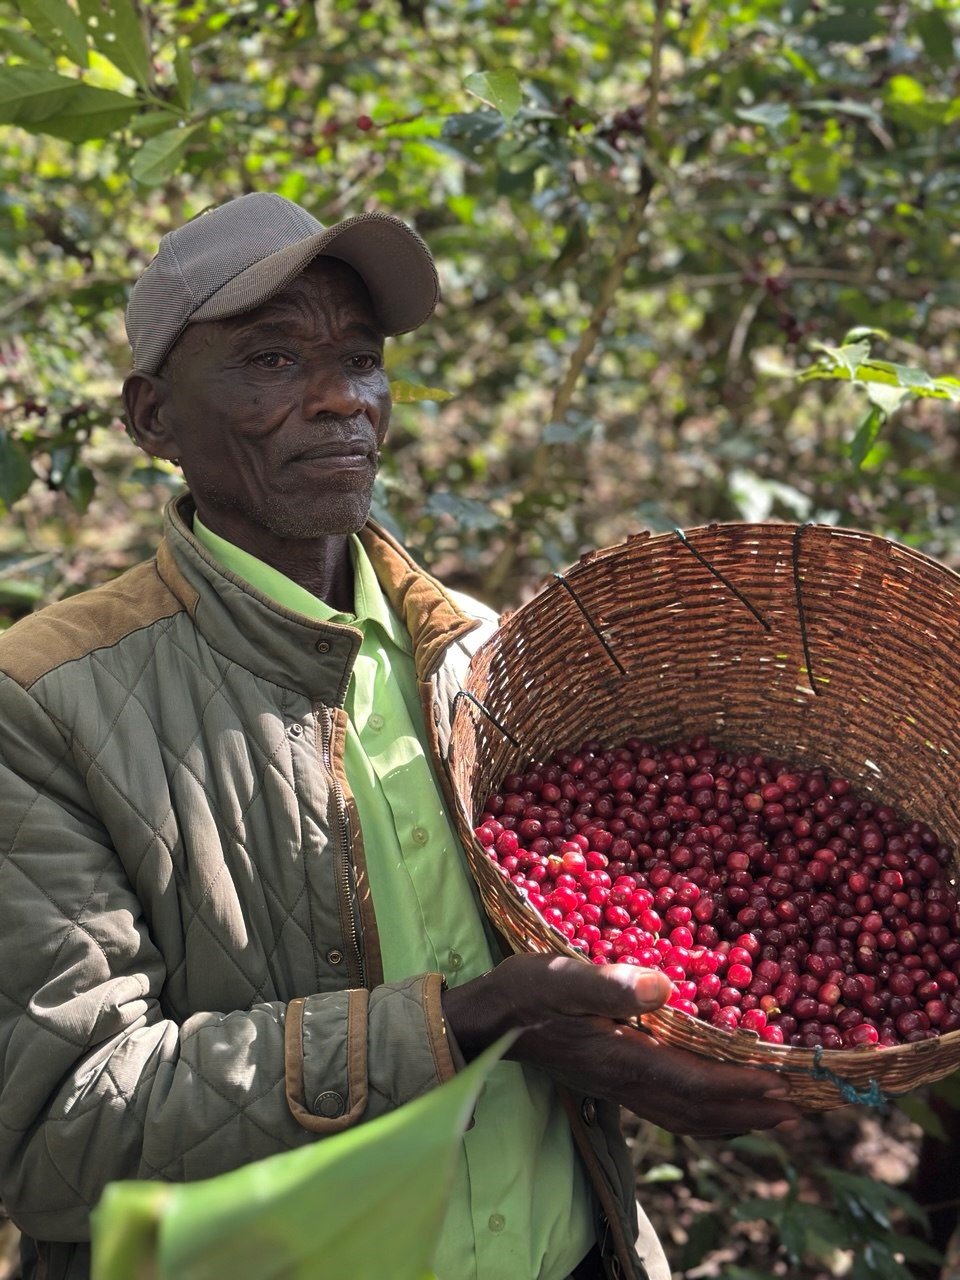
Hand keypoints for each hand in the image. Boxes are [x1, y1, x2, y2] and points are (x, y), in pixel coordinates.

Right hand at [441, 954, 801, 1136]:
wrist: (481, 1021)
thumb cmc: (521, 993)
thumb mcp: (558, 977)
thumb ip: (608, 985)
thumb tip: (664, 988)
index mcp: (620, 1058)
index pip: (693, 1084)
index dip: (740, 1088)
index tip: (784, 1087)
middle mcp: (623, 1080)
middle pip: (697, 1110)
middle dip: (749, 1111)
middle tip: (799, 1110)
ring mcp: (614, 1084)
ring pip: (683, 1114)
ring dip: (730, 1117)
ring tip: (769, 1115)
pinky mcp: (606, 1075)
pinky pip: (665, 1106)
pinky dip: (699, 1111)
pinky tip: (709, 1102)